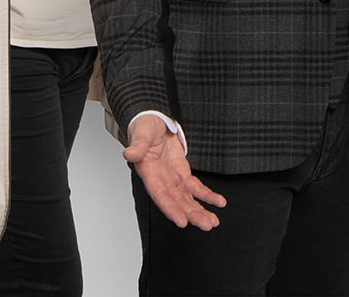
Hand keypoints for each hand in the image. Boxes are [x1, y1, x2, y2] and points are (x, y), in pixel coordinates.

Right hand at [126, 115, 226, 229]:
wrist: (154, 123)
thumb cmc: (144, 129)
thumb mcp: (141, 134)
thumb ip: (137, 146)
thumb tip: (129, 154)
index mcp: (150, 174)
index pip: (160, 196)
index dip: (171, 209)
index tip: (182, 222)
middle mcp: (162, 181)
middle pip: (177, 203)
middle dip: (192, 215)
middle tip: (207, 225)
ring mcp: (173, 180)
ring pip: (187, 200)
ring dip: (200, 211)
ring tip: (213, 222)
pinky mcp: (183, 174)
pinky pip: (196, 188)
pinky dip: (207, 196)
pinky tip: (218, 202)